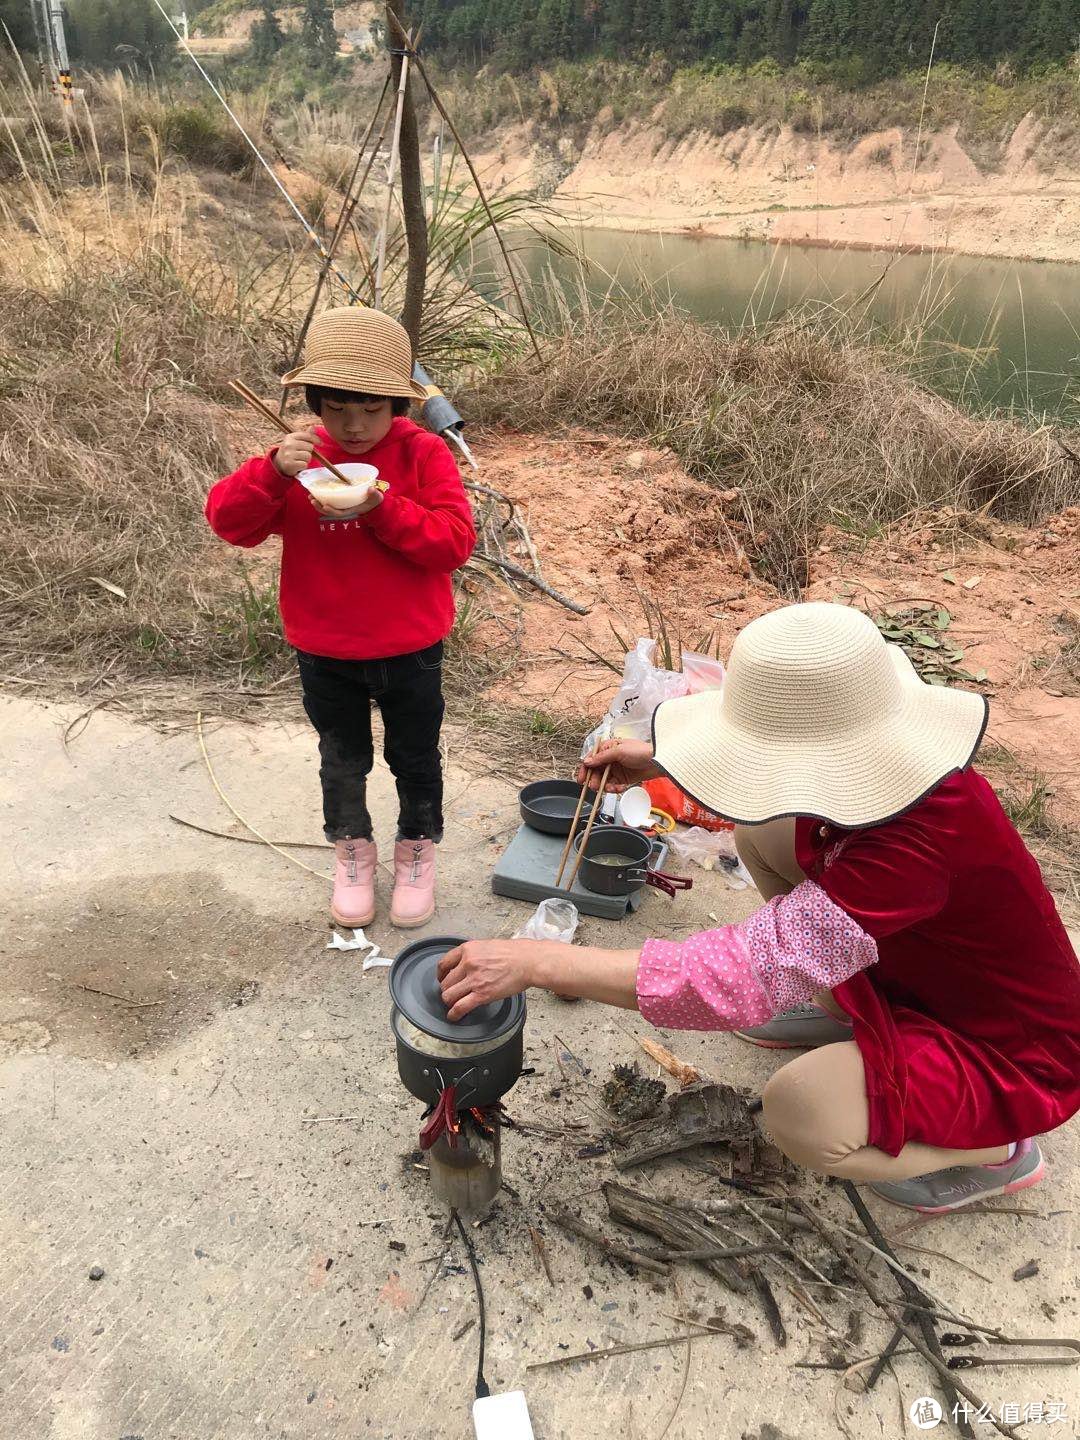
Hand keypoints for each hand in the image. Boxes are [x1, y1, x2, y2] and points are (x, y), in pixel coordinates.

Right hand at [273, 427, 319, 477]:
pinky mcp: (290, 464)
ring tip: (300, 459)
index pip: (308, 436)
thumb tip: (313, 426)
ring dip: (306, 459)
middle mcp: (288, 444)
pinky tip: (298, 464)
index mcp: (290, 437)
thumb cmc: (292, 450)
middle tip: (302, 453)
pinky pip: (305, 464)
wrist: (280, 463)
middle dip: (309, 451)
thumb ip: (306, 435)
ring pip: (308, 456)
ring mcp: (288, 454)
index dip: (316, 439)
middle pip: (310, 447)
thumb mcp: (296, 441)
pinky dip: (303, 466)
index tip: (320, 443)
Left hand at [307, 488, 383, 519]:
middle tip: (312, 499)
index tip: (325, 506)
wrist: (373, 502)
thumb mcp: (377, 497)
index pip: (340, 513)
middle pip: (330, 511)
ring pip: (327, 507)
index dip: (332, 511)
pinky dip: (322, 498)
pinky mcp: (340, 501)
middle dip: (320, 507)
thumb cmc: (374, 500)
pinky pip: (329, 501)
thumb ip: (375, 494)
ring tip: (310, 497)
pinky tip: (316, 493)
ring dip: (318, 503)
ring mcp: (342, 506)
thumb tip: (370, 489)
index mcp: (352, 510)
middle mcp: (345, 509)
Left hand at [437, 938, 561, 1020]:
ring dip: (449, 1002)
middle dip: (447, 990)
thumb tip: (464, 964)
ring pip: (449, 995)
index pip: (444, 964)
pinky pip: (460, 1007)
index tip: (442, 980)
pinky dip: (454, 1014)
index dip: (440, 975)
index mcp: (468, 950)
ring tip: (453, 1005)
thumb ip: (472, 954)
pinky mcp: (482, 994)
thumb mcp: (487, 946)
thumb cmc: (513, 954)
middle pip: (445, 982)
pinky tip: (453, 1016)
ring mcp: (474, 980)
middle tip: (452, 994)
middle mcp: (468, 964)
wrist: (528, 961)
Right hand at [575, 737, 657, 793]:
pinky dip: (615, 788)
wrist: (658, 762)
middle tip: (595, 786)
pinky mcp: (622, 779)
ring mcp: (616, 769)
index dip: (585, 769)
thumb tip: (587, 762)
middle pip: (595, 771)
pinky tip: (620, 787)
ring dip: (605, 786)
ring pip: (603, 780)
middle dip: (595, 780)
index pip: (591, 759)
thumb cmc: (641, 751)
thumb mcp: (619, 751)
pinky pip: (613, 785)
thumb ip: (602, 757)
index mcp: (607, 748)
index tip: (581, 779)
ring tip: (612, 788)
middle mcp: (610, 759)